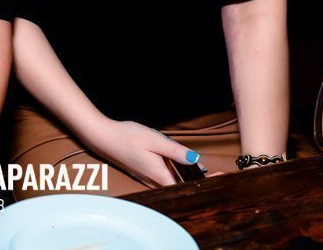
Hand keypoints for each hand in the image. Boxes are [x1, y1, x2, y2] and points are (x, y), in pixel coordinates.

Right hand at [87, 118, 203, 186]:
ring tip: (201, 169)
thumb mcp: (155, 140)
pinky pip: (163, 177)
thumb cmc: (127, 136)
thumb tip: (195, 159)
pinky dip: (175, 173)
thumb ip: (175, 151)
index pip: (186, 186)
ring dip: (185, 177)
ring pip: (171, 182)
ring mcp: (147, 177)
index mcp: (159, 174)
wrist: (103, 137)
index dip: (203, 183)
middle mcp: (154, 179)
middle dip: (196, 180)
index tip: (219, 177)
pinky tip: (178, 164)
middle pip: (180, 186)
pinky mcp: (143, 172)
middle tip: (214, 173)